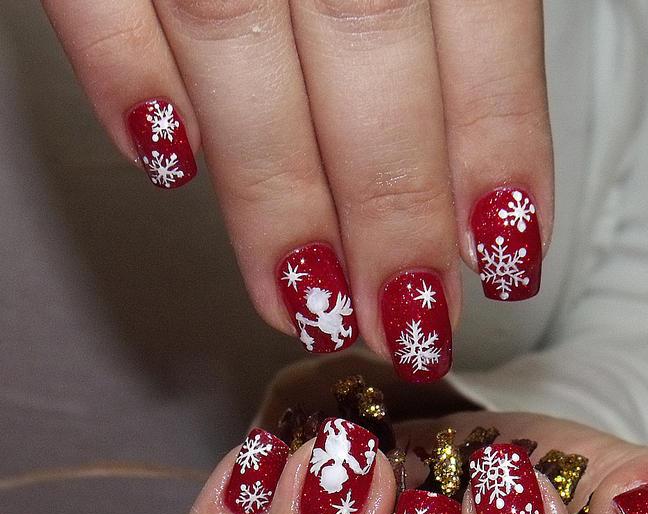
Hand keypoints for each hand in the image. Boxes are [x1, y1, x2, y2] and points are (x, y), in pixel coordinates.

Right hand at [41, 0, 551, 378]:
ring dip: (269, 190)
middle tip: (409, 326)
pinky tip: (161, 161)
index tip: (506, 261)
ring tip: (303, 300)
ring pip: (233, 34)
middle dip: (389, 209)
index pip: (481, 21)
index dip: (495, 150)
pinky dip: (118, 69)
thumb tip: (482, 150)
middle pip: (364, 48)